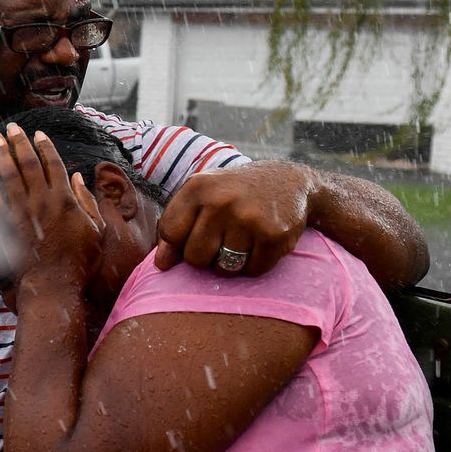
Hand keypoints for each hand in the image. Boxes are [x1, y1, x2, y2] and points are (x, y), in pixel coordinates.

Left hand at [0, 123, 104, 290]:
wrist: (54, 285)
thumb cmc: (80, 261)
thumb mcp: (96, 230)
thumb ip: (87, 201)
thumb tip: (78, 177)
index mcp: (64, 200)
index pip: (53, 165)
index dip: (45, 147)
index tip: (38, 134)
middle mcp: (41, 201)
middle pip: (28, 165)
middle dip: (20, 144)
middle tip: (12, 128)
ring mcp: (22, 213)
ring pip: (10, 177)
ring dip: (3, 156)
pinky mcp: (8, 226)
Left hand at [155, 160, 313, 276]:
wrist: (290, 181)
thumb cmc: (234, 193)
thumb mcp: (202, 196)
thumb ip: (176, 226)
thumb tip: (161, 264)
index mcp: (198, 188)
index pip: (170, 233)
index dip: (178, 243)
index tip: (193, 236)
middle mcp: (221, 201)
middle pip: (195, 257)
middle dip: (205, 257)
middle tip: (221, 240)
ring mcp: (249, 218)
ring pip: (224, 268)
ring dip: (231, 263)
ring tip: (241, 241)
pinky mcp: (274, 234)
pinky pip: (253, 270)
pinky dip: (256, 264)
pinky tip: (260, 244)